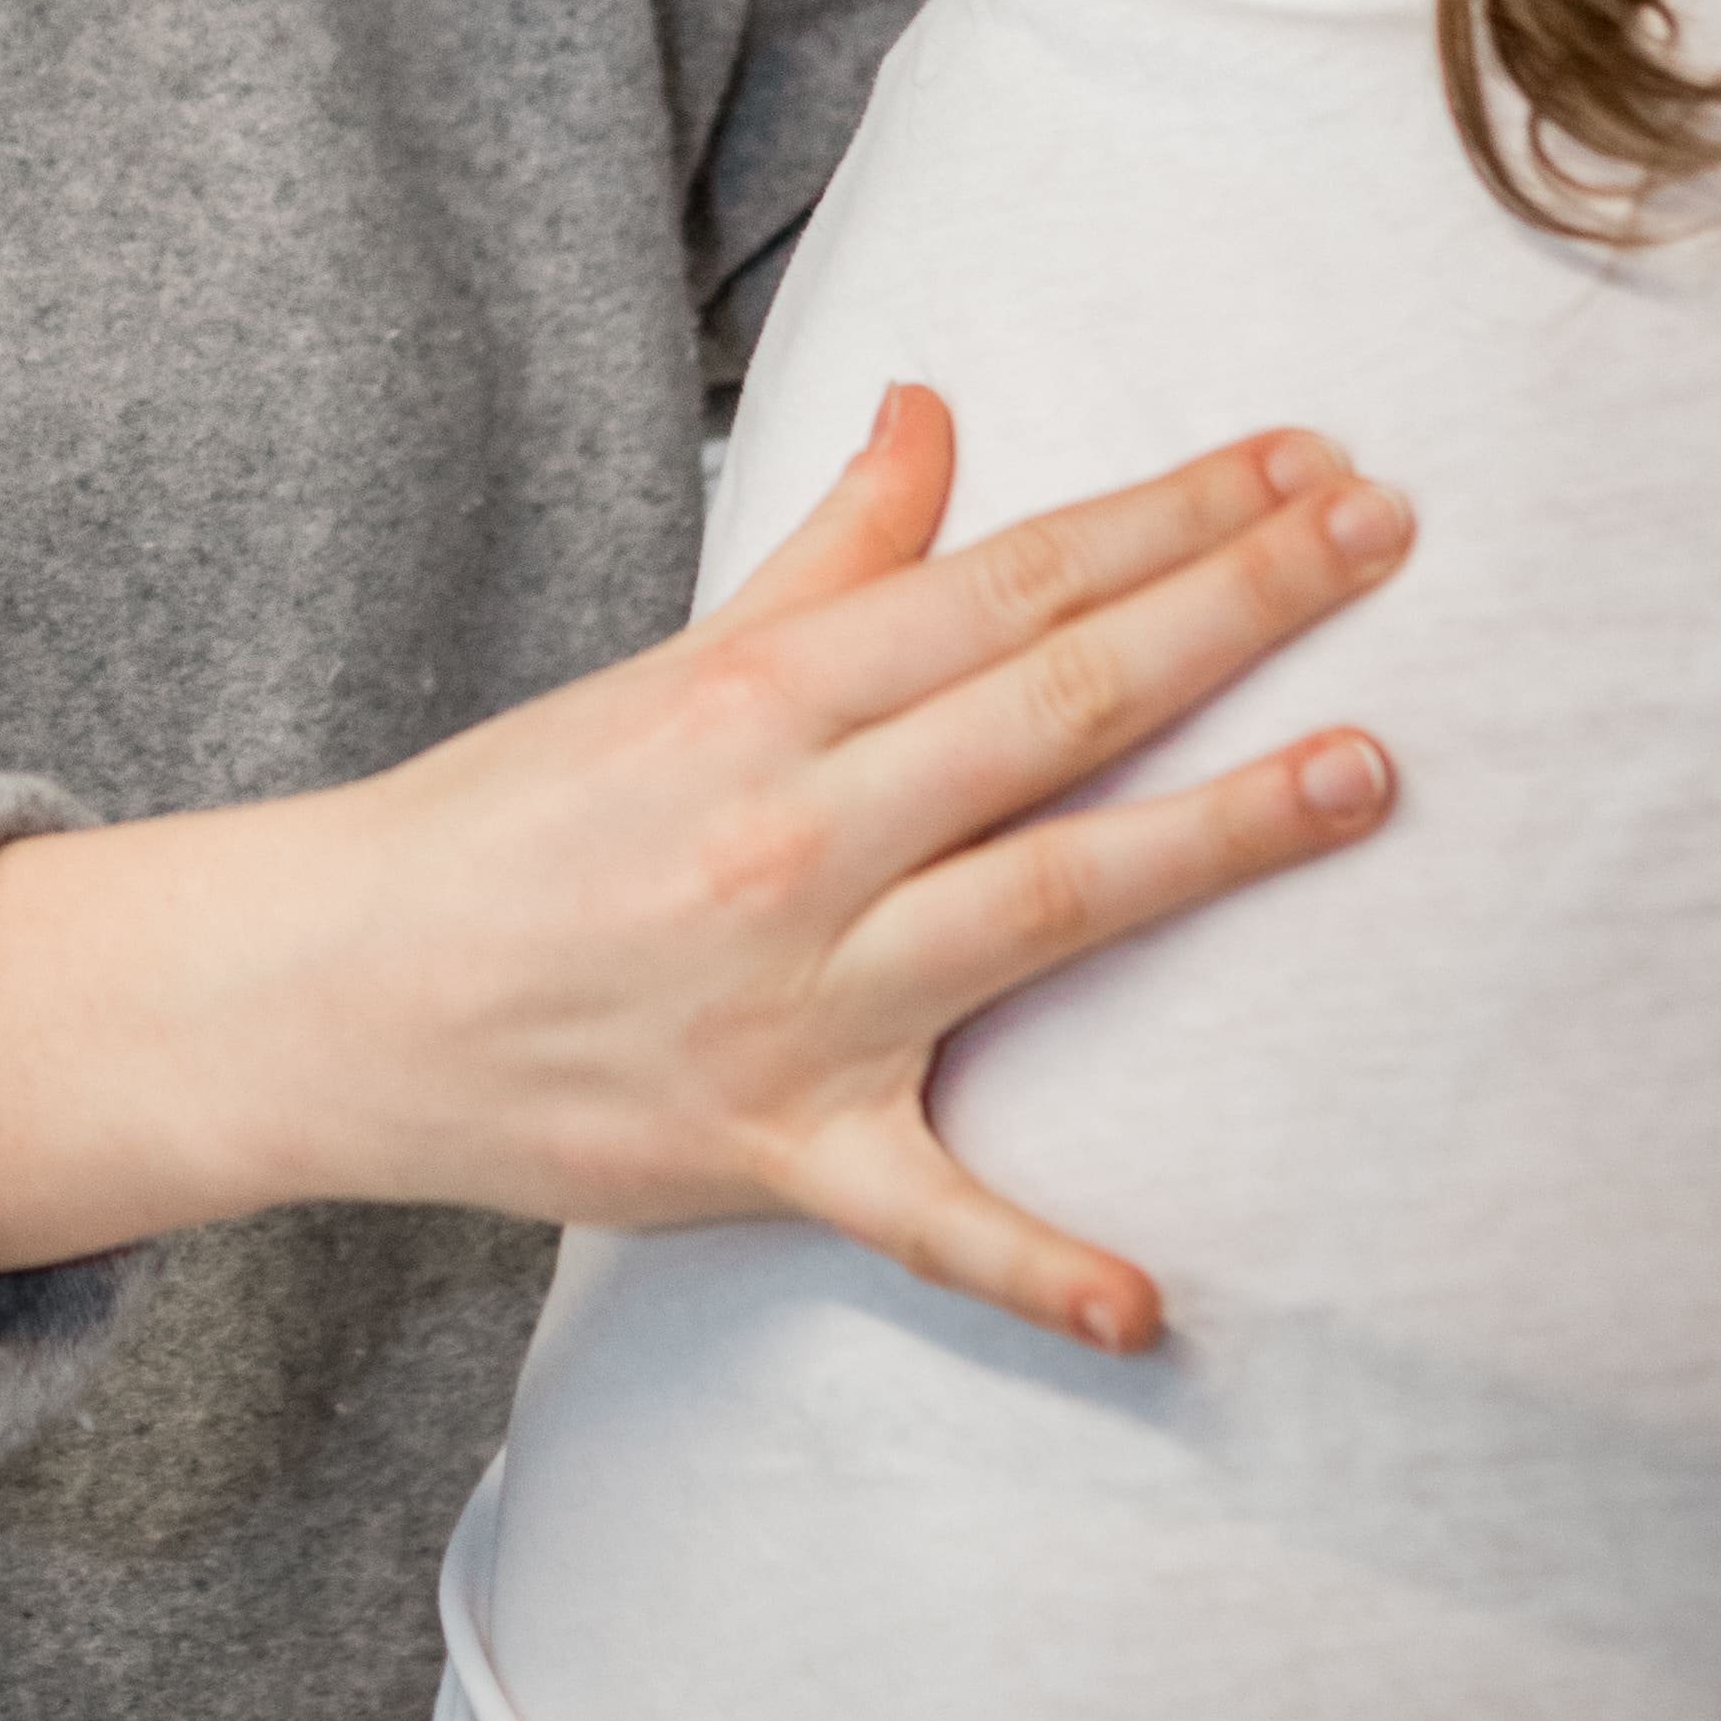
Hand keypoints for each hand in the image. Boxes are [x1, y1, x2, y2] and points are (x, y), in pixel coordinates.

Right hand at [0, 389, 1406, 1349]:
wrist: (340, 985)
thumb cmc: (519, 815)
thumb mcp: (674, 666)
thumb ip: (828, 554)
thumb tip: (934, 413)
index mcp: (764, 694)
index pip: (1009, 581)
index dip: (1168, 515)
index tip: (1303, 462)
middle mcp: (793, 828)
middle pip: (1053, 702)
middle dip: (1232, 610)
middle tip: (1381, 532)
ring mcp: (790, 994)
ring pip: (1039, 902)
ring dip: (1214, 842)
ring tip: (1364, 773)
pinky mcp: (772, 1149)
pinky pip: (921, 1217)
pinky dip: (1032, 1266)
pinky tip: (1153, 1306)